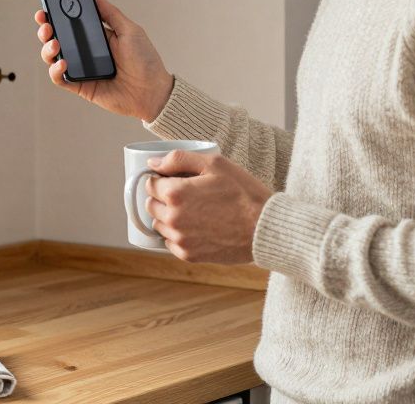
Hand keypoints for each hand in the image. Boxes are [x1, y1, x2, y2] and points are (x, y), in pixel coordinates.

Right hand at [34, 0, 173, 121]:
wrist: (151, 91)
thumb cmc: (145, 61)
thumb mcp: (130, 30)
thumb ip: (111, 14)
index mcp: (97, 36)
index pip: (71, 23)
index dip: (56, 15)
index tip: (47, 7)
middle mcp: (86, 51)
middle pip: (57, 38)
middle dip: (46, 29)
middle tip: (46, 24)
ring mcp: (81, 68)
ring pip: (53, 57)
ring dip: (48, 48)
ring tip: (55, 44)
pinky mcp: (80, 85)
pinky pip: (60, 78)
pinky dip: (56, 71)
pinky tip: (62, 63)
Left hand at [145, 150, 272, 264]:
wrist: (265, 228)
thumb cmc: (243, 193)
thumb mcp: (215, 163)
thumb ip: (179, 159)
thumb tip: (153, 162)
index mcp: (175, 194)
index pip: (149, 184)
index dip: (161, 179)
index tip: (176, 179)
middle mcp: (172, 218)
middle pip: (151, 205)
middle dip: (163, 198)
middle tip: (186, 194)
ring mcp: (180, 239)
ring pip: (159, 225)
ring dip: (168, 216)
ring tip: (194, 210)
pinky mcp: (189, 255)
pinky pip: (170, 243)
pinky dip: (178, 234)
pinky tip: (197, 226)